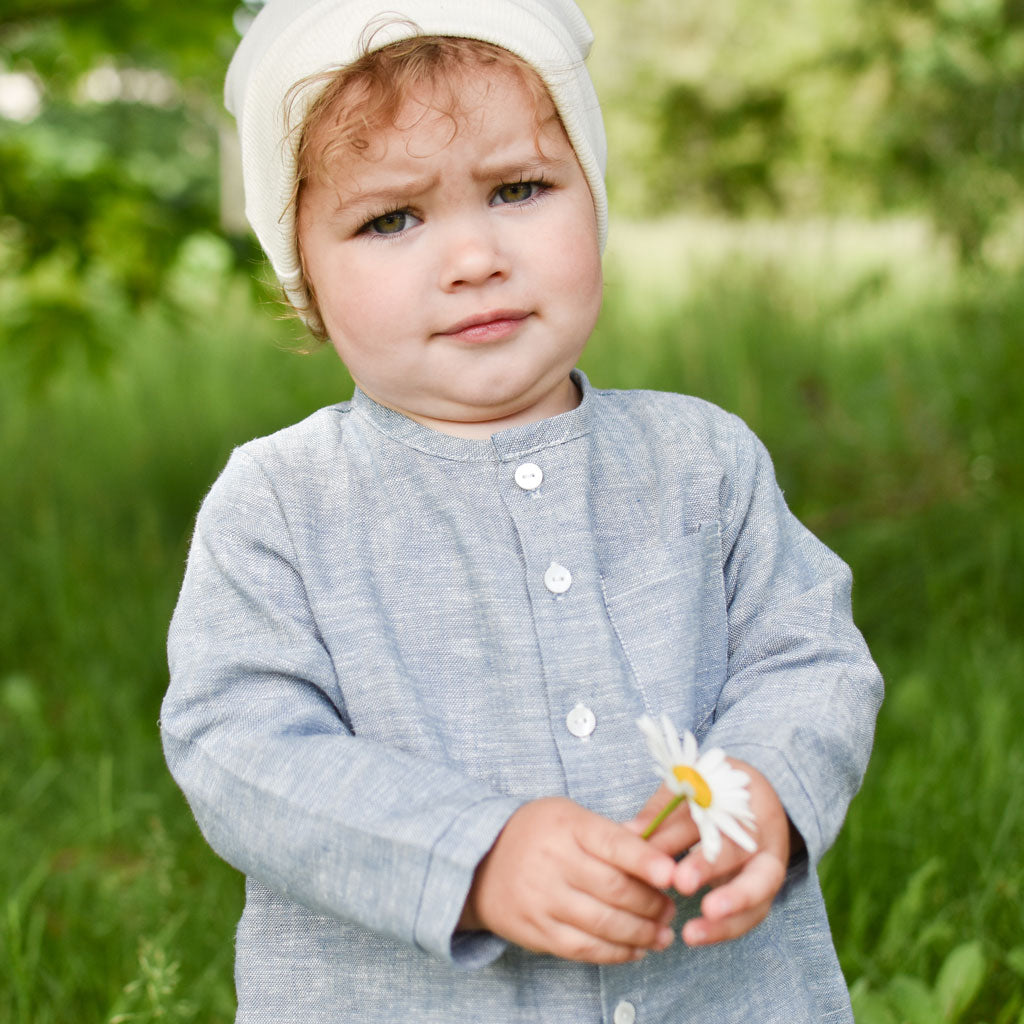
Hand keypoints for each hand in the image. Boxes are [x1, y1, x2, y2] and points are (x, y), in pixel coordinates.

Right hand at [461, 797, 678, 962]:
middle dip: (651, 903)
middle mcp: (553, 862)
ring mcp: (542, 899)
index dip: (645, 860)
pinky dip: (616, 953)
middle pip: (613, 888)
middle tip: (671, 908)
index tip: (672, 875)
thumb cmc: (538, 834)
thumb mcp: (568, 817)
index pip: (612, 843)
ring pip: (603, 924)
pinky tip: (636, 949)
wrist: (478, 862)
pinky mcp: (536, 931)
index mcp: (566, 826)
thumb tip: (662, 857)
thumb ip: (610, 835)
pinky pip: (584, 948)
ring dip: (641, 933)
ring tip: (663, 934)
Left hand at [626, 760, 790, 945]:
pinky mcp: (763, 894)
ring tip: (691, 934)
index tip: (677, 874)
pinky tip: (695, 936)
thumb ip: (663, 812)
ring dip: (725, 920)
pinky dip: (723, 929)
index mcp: (749, 804)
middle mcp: (765, 837)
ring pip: (757, 896)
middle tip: (683, 885)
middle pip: (743, 854)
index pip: (724, 824)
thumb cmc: (713, 793)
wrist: (752, 801)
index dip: (700, 848)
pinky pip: (750, 915)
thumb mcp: (689, 791)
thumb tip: (628, 834)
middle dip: (712, 872)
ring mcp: (768, 868)